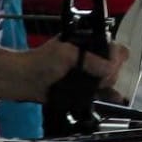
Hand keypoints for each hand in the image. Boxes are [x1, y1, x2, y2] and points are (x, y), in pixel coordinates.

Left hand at [0, 38, 130, 101]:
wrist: (25, 80)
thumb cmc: (43, 60)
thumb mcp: (67, 54)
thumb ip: (90, 60)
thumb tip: (110, 69)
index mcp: (89, 42)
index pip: (114, 47)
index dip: (116, 56)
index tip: (110, 65)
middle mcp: (92, 57)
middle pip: (114, 65)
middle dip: (111, 72)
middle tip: (100, 78)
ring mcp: (88, 74)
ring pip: (110, 80)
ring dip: (110, 85)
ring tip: (100, 87)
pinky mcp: (84, 89)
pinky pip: (102, 92)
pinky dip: (110, 96)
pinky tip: (116, 99)